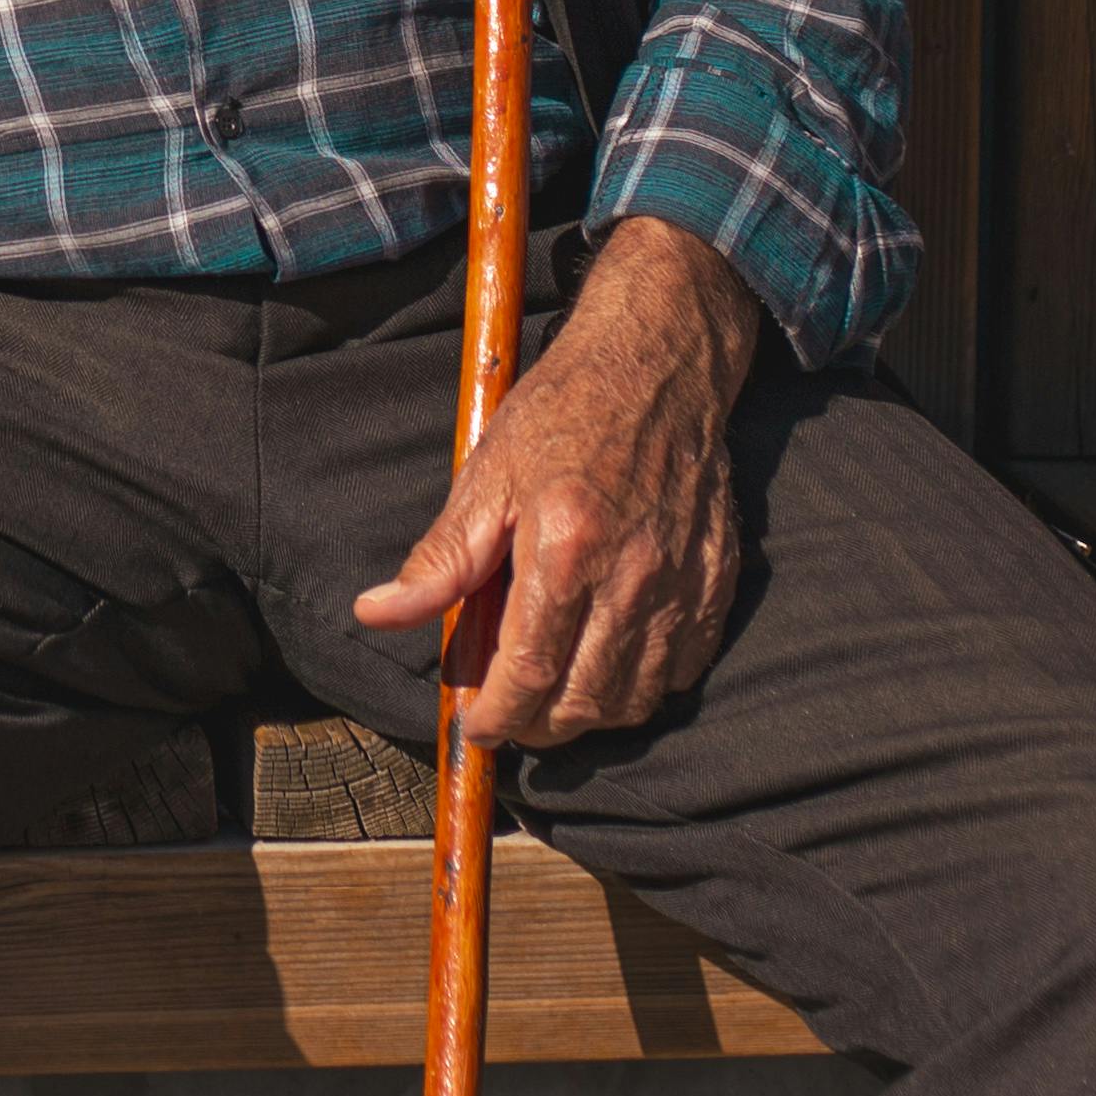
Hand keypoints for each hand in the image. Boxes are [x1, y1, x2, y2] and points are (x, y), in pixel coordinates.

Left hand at [352, 219, 761, 749]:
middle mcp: (631, 577)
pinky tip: (610, 665)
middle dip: (537, 726)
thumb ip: (440, 560)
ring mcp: (682, 584)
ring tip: (553, 695)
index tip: (477, 727)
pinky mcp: (717, 583)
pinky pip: (683, 670)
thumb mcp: (484, 477)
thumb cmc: (563, 415)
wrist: (656, 368)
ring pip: (637, 699)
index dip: (497, 715)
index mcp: (565, 549)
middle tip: (508, 714)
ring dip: (589, 714)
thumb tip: (377, 614)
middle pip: (584, 701)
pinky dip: (644, 686)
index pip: (529, 673)